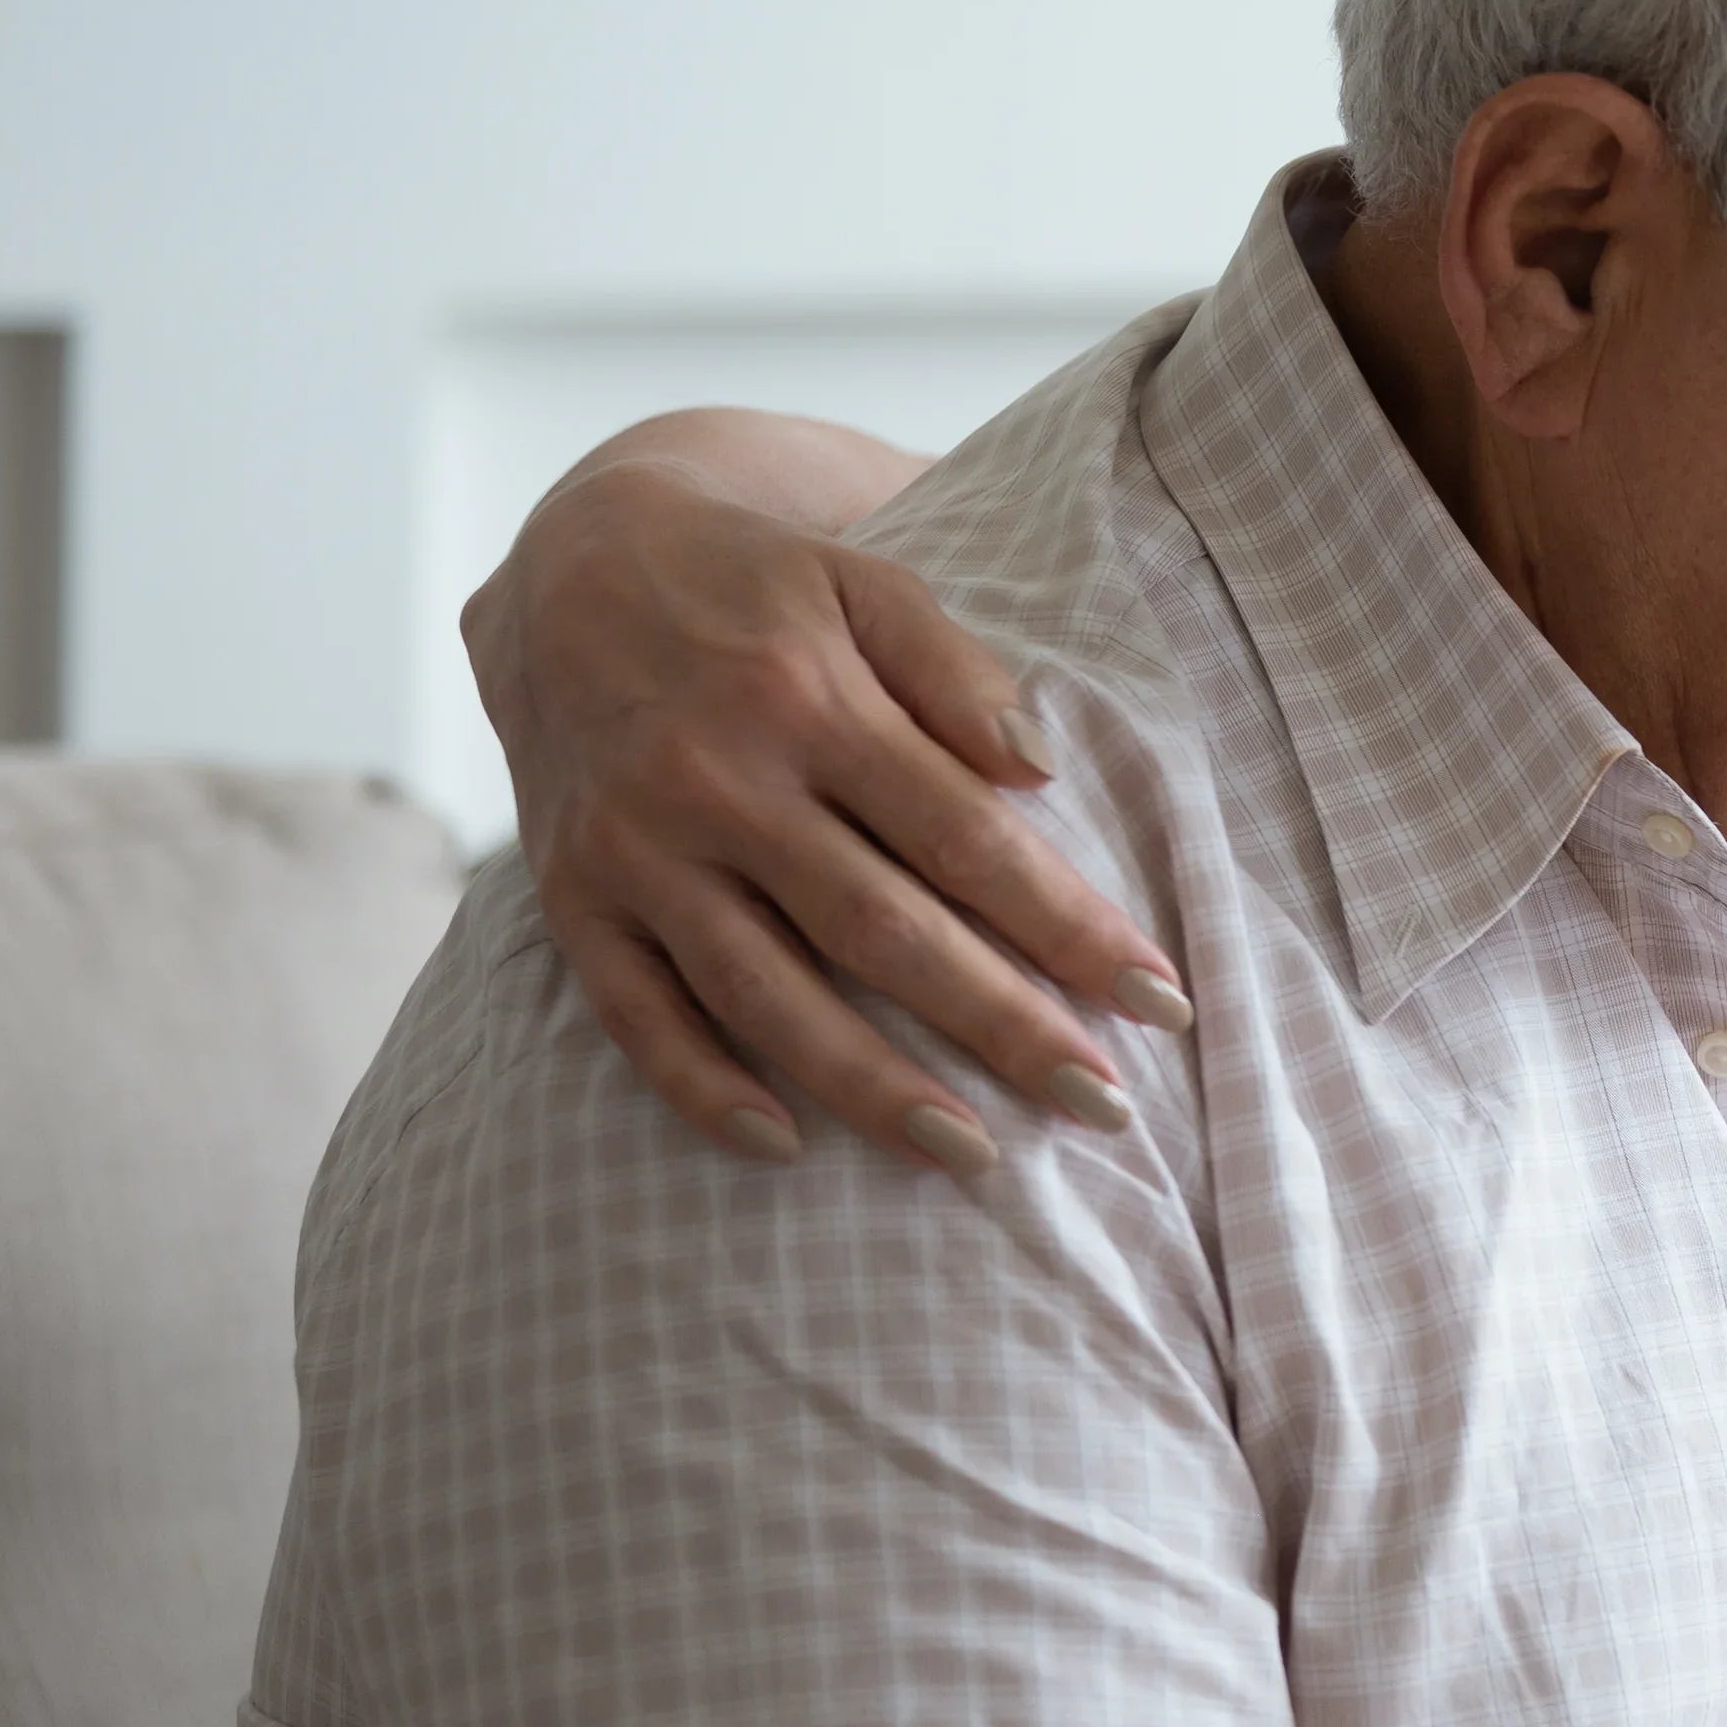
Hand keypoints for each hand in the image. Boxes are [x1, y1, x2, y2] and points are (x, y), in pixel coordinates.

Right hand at [467, 456, 1184, 1169]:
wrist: (569, 567)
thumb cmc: (758, 586)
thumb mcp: (866, 582)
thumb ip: (958, 671)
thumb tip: (1040, 773)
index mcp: (809, 702)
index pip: (965, 838)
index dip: (1065, 925)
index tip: (1157, 998)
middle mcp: (719, 784)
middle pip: (882, 933)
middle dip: (1001, 1027)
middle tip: (1104, 1104)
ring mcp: (638, 850)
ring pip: (766, 993)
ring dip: (872, 1087)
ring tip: (974, 1158)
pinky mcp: (574, 896)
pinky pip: (634, 1012)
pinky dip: (703, 1086)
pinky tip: (786, 1147)